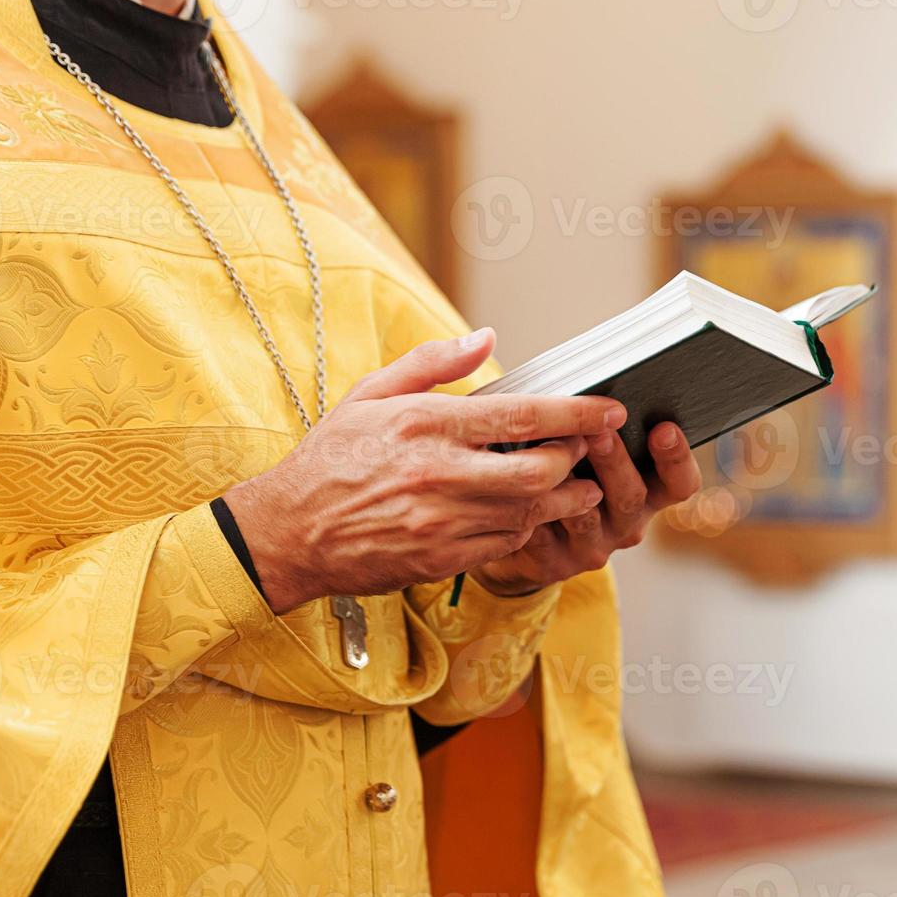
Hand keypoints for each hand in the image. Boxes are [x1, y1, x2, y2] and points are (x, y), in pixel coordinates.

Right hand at [222, 329, 624, 612]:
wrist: (287, 532)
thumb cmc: (330, 458)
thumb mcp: (370, 393)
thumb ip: (433, 363)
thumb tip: (486, 337)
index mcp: (426, 424)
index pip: (522, 415)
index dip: (576, 412)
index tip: (609, 409)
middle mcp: (439, 474)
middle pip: (540, 469)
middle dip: (575, 459)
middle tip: (587, 449)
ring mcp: (442, 521)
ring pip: (530, 512)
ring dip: (562, 498)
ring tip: (576, 485)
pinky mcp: (441, 559)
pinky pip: (505, 544)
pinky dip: (525, 527)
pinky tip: (527, 513)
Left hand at [471, 420, 702, 596]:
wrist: (521, 530)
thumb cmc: (564, 473)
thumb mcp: (592, 454)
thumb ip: (601, 430)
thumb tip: (594, 393)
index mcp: (648, 494)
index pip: (680, 483)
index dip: (677, 458)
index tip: (664, 427)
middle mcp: (627, 523)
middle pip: (631, 496)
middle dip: (615, 462)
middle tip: (600, 433)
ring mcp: (593, 547)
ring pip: (586, 517)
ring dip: (571, 487)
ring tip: (554, 457)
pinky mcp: (555, 564)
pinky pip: (543, 536)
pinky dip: (532, 509)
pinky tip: (519, 488)